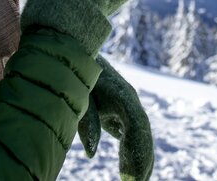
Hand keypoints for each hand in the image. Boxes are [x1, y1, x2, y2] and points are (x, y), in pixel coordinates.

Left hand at [78, 56, 152, 180]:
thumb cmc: (73, 72)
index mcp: (123, 96)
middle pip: (143, 135)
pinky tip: (131, 171)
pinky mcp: (122, 110)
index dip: (137, 153)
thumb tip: (91, 154)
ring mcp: (128, 105)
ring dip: (142, 160)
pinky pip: (133, 134)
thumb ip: (85, 122)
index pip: (137, 128)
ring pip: (142, 136)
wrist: (74, 48)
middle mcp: (131, 100)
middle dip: (142, 162)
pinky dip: (135, 153)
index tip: (132, 177)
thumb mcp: (77, 94)